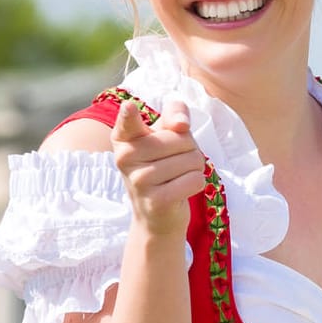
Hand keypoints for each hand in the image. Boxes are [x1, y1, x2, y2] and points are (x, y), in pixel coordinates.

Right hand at [111, 96, 205, 235]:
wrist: (156, 215)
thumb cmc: (162, 166)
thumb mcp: (165, 136)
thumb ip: (174, 116)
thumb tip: (181, 124)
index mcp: (124, 138)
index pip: (127, 122)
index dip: (129, 114)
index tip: (129, 107)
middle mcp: (126, 158)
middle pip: (182, 139)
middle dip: (190, 149)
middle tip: (174, 163)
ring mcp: (139, 180)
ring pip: (192, 160)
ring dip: (194, 168)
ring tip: (177, 177)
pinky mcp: (156, 200)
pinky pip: (195, 180)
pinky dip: (196, 183)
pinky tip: (180, 190)